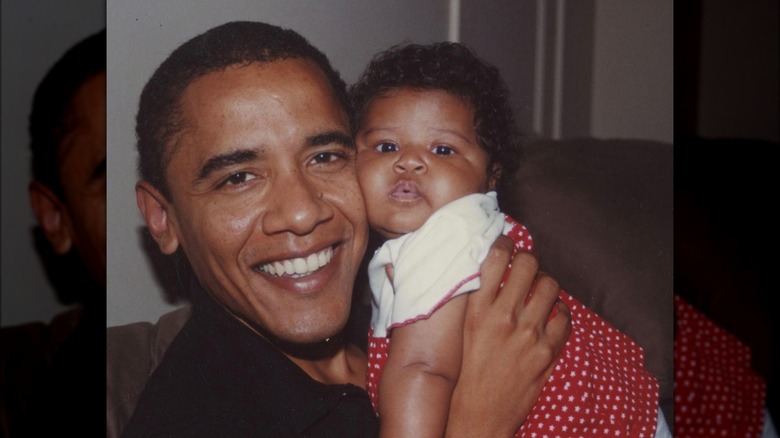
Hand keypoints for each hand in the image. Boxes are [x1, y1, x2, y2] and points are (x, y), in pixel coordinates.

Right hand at [446, 236, 570, 436]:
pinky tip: (551, 314)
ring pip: (551, 285)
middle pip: (528, 264)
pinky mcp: (547, 353)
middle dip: (529, 258)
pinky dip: (560, 312)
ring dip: (545, 283)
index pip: (496, 257)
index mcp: (477, 310)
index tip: (506, 242)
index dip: (505, 243)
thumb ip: (463, 302)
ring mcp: (529, 334)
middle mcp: (504, 317)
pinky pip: (565, 318)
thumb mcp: (456, 334)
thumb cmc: (461, 377)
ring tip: (539, 289)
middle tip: (525, 263)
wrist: (477, 418)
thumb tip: (456, 270)